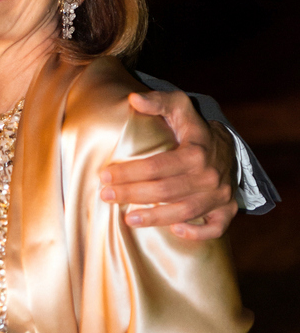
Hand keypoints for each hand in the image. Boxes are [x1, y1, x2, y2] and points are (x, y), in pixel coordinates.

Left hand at [100, 90, 236, 239]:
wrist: (228, 147)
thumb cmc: (194, 128)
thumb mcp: (179, 107)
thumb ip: (157, 101)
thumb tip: (134, 99)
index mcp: (196, 151)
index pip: (156, 166)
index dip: (128, 172)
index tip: (104, 174)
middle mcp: (210, 176)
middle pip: (166, 191)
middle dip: (132, 194)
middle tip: (106, 195)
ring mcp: (220, 195)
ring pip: (185, 212)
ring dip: (155, 218)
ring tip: (127, 219)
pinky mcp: (227, 209)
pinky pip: (216, 228)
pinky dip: (197, 232)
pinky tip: (175, 230)